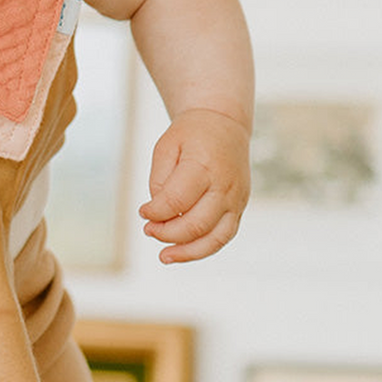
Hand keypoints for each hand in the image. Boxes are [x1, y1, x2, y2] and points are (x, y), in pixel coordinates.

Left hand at [139, 107, 250, 262]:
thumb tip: (158, 214)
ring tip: (164, 257)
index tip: (142, 211)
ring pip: (214, 238)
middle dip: (166, 233)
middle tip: (148, 229)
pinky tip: (182, 252)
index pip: (177, 200)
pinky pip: (224, 237)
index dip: (155, 212)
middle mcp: (225, 186)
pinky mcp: (239, 208)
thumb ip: (161, 181)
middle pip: (196, 223)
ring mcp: (236, 200)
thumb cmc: (190, 136)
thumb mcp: (166, 147)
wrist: (224, 125)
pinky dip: (203, 249)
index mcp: (204, 166)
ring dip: (187, 252)